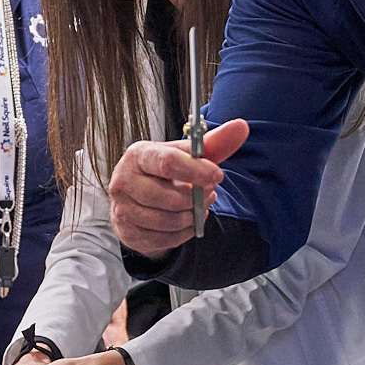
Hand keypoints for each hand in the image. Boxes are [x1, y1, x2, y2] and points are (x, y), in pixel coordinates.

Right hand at [107, 118, 248, 255]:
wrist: (139, 197)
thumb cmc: (164, 171)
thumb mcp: (186, 154)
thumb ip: (213, 142)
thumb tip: (241, 126)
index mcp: (138, 155)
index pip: (168, 162)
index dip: (197, 171)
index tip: (217, 175)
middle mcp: (123, 181)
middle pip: (171, 198)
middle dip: (198, 198)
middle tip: (210, 193)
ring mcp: (122, 209)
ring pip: (169, 221)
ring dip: (193, 216)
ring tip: (200, 206)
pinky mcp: (127, 232)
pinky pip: (164, 238)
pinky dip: (183, 232)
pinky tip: (188, 221)